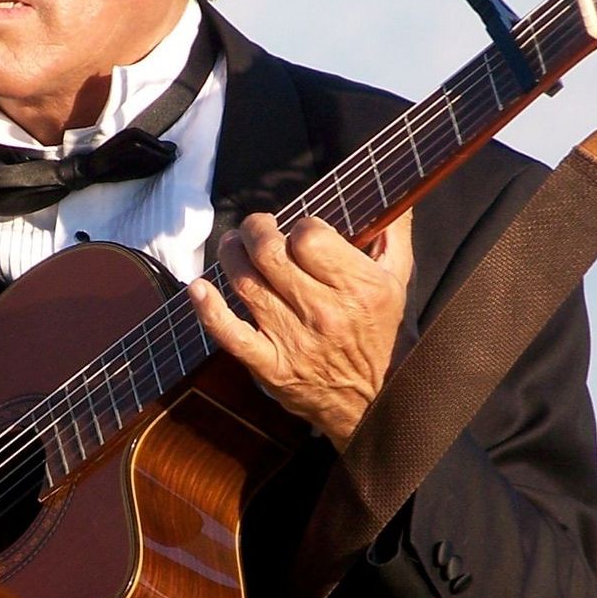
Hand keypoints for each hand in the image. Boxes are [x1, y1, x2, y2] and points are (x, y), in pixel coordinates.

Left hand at [187, 209, 413, 447]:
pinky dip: (208, 309)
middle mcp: (323, 312)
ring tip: (232, 245)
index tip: (299, 231)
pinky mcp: (270, 366)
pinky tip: (198, 288)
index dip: (299, 226)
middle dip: (255, 229)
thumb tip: (394, 195)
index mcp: (357, 287)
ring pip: (246, 283)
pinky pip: (230, 334)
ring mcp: (293, 340)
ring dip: (231, 255)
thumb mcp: (398, 282)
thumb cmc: (381, 334)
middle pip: (269, 253)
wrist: (375, 402)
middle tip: (256, 228)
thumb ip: (392, 234)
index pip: (310, 237)